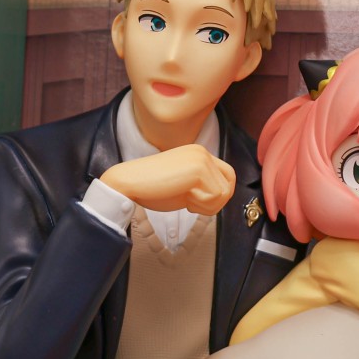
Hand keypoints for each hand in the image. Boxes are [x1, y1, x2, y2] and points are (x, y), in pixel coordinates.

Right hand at [101, 145, 235, 214]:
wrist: (129, 183)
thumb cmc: (153, 189)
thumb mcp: (184, 185)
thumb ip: (203, 186)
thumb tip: (223, 196)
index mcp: (199, 154)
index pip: (228, 176)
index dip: (219, 195)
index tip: (197, 202)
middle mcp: (203, 152)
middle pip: (229, 184)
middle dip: (215, 202)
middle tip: (192, 205)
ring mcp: (202, 159)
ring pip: (224, 192)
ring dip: (206, 205)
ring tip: (186, 200)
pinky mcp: (199, 168)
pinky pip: (215, 196)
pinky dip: (201, 204)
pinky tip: (184, 199)